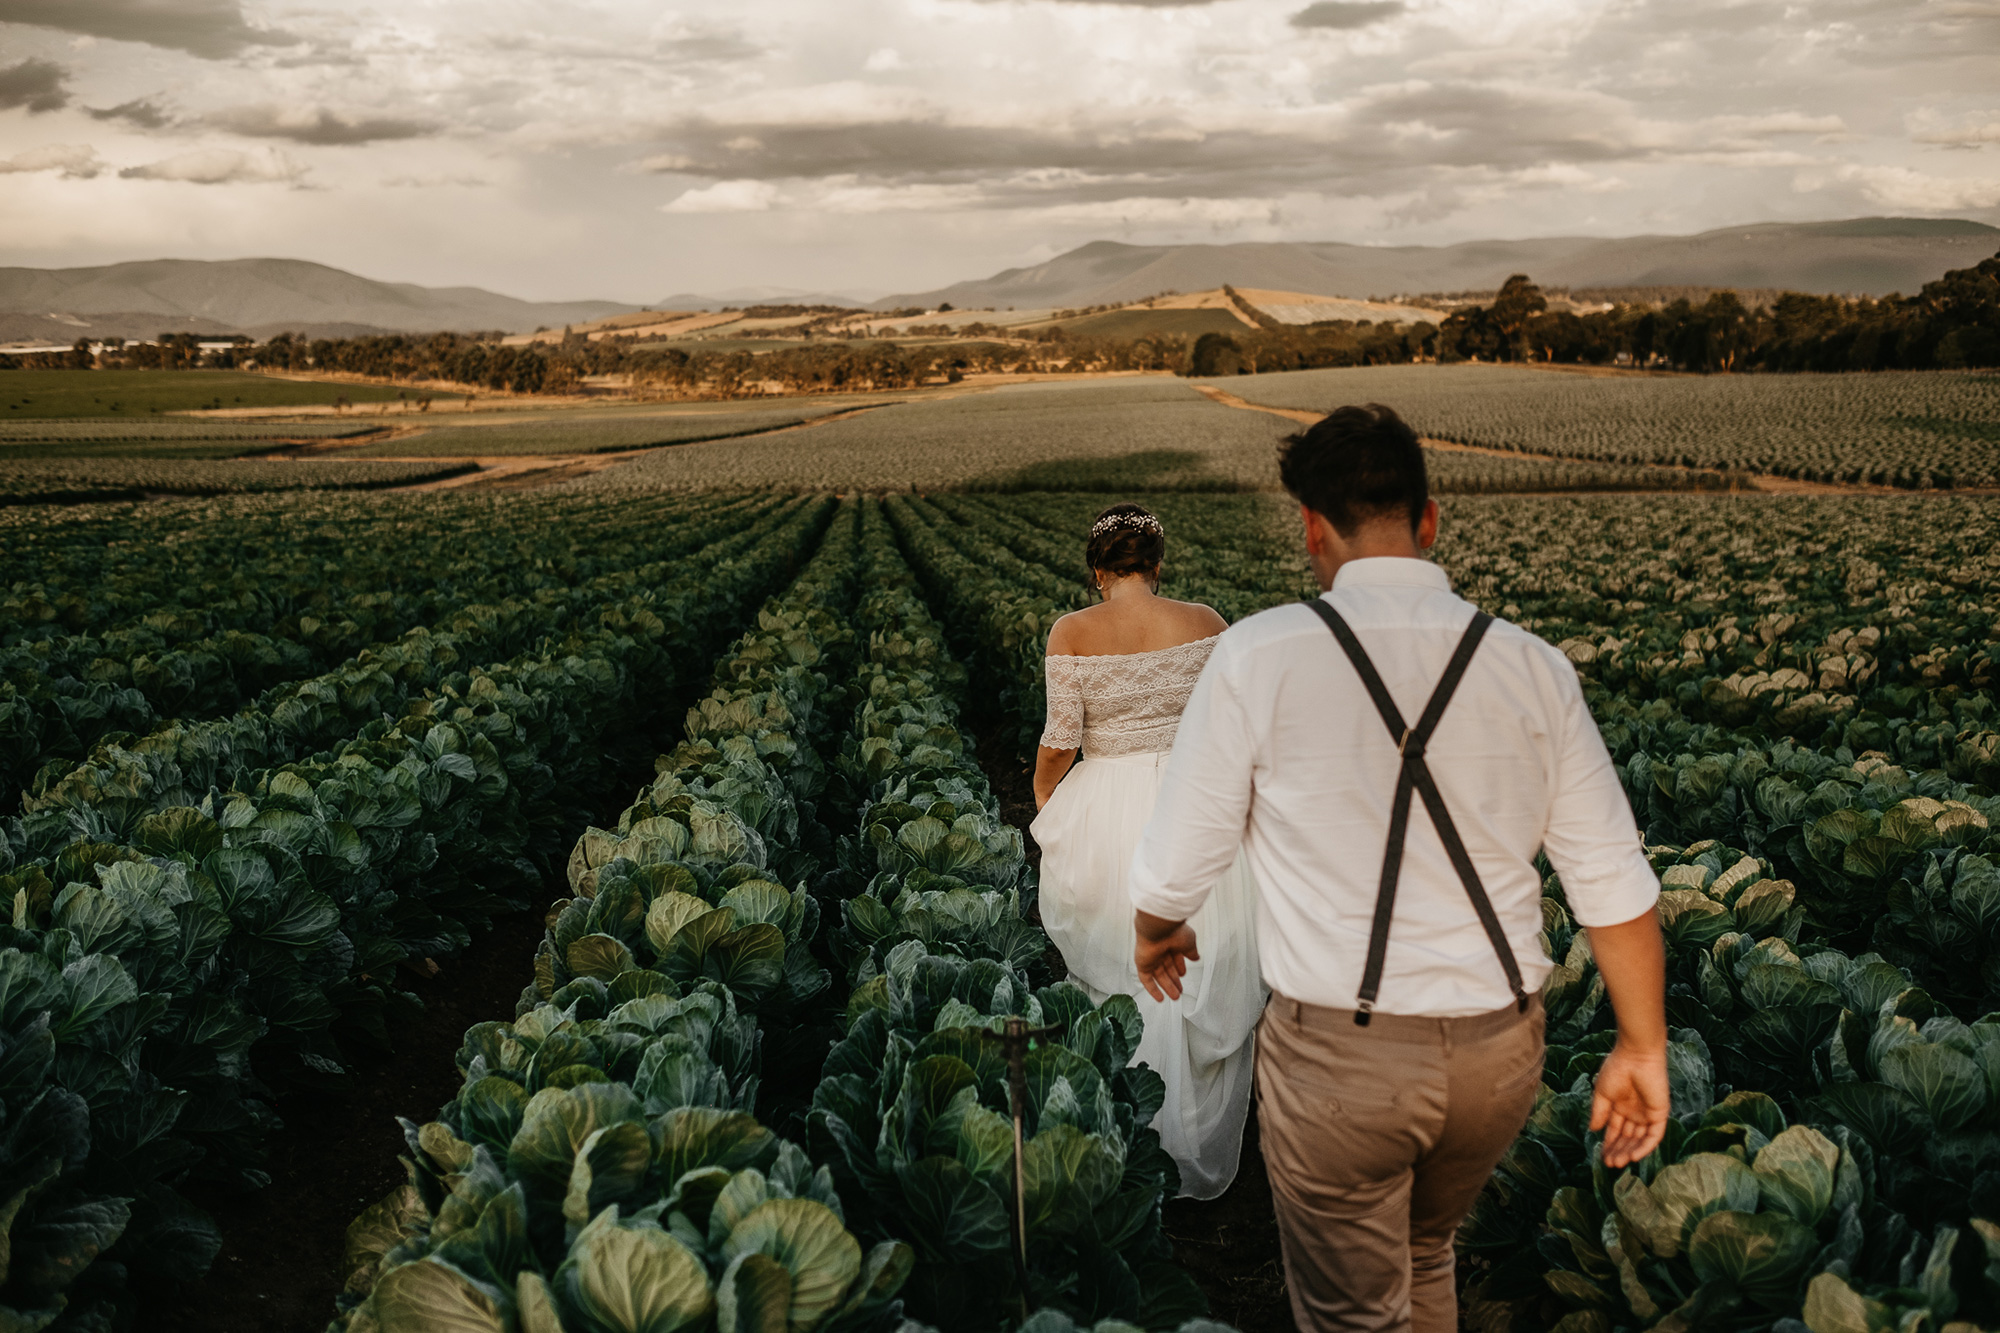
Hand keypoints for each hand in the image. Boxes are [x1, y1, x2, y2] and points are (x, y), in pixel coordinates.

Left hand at [1135, 920, 1198, 1001]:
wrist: (1158, 927)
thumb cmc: (1173, 930)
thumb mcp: (1189, 942)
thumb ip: (1191, 951)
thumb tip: (1195, 957)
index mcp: (1170, 941)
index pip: (1175, 957)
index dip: (1180, 966)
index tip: (1183, 974)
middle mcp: (1160, 948)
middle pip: (1167, 968)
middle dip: (1174, 980)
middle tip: (1179, 990)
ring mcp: (1150, 956)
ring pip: (1158, 975)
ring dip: (1167, 987)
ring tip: (1175, 997)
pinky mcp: (1142, 963)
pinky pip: (1146, 979)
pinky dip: (1153, 989)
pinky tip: (1160, 998)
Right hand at [1591, 1040, 1670, 1167]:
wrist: (1636, 1056)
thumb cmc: (1616, 1069)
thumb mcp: (1602, 1093)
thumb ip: (1599, 1112)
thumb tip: (1593, 1129)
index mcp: (1620, 1106)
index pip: (1616, 1130)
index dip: (1609, 1143)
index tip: (1601, 1157)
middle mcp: (1635, 1112)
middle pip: (1627, 1138)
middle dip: (1618, 1151)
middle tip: (1609, 1164)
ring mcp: (1648, 1114)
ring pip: (1639, 1140)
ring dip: (1629, 1152)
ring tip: (1617, 1163)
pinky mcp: (1660, 1114)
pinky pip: (1653, 1136)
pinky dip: (1645, 1147)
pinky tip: (1633, 1156)